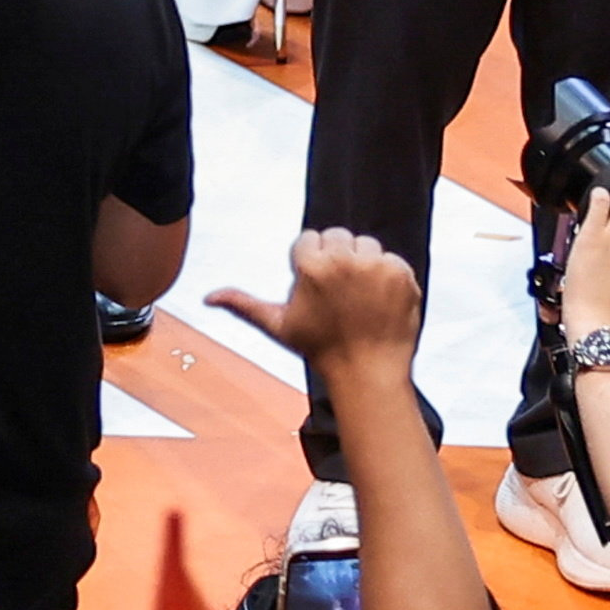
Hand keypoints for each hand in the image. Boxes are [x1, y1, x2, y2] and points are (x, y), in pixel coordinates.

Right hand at [216, 228, 422, 375]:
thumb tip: (207, 298)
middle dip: (338, 258)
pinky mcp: (401, 274)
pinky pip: (392, 260)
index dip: (311, 263)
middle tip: (339, 294)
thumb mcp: (278, 326)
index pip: (310, 239)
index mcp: (311, 266)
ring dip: (364, 265)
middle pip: (338, 236)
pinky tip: (379, 303)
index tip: (318, 290)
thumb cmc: (320, 349)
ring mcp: (376, 266)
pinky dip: (388, 278)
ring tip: (359, 299)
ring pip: (367, 245)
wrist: (368, 373)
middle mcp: (344, 260)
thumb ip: (243, 305)